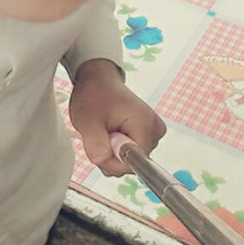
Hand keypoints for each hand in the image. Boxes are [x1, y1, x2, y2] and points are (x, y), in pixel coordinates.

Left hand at [69, 59, 165, 175]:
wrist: (99, 80)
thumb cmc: (93, 95)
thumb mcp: (87, 122)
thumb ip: (97, 147)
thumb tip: (106, 164)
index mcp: (145, 125)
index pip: (132, 164)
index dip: (112, 160)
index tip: (101, 141)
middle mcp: (156, 130)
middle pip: (132, 163)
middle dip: (111, 155)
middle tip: (100, 132)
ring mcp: (154, 131)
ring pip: (131, 160)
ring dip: (113, 151)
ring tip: (105, 129)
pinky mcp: (149, 132)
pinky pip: (132, 152)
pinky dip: (117, 147)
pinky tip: (111, 131)